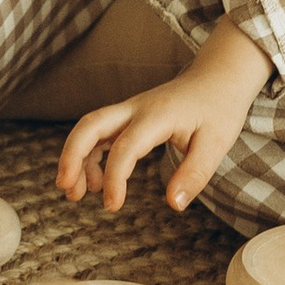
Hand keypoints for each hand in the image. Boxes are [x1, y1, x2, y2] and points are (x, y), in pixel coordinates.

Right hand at [58, 16, 271, 215]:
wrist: (218, 78)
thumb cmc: (218, 109)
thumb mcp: (216, 144)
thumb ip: (194, 175)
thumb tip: (174, 204)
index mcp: (158, 115)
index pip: (125, 147)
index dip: (114, 178)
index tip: (113, 206)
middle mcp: (136, 108)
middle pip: (90, 124)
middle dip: (71, 155)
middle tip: (65, 188)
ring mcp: (129, 110)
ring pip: (90, 128)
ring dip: (76, 158)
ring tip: (75, 194)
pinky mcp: (129, 117)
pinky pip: (100, 133)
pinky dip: (90, 156)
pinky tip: (96, 182)